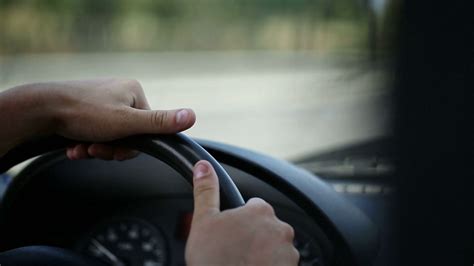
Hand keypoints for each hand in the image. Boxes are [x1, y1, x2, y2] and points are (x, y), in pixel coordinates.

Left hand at [0, 79, 194, 158]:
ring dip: (96, 147)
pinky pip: (95, 131)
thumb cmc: (84, 113)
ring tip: (82, 148)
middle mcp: (119, 93)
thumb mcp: (128, 122)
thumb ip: (160, 122)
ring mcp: (102, 100)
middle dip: (110, 148)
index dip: (131, 146)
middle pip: (128, 133)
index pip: (147, 128)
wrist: (41, 109)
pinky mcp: (86, 108)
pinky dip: (86, 142)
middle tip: (95, 150)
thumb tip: (192, 116)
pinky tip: (75, 146)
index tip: (113, 151)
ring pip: (109, 135)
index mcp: (134, 91)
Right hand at [185, 160, 299, 265]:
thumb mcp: (203, 222)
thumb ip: (206, 191)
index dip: (239, 221)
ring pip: (274, 248)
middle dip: (252, 238)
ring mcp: (289, 253)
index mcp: (259, 211)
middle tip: (233, 253)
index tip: (230, 234)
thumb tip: (203, 167)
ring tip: (242, 265)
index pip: (253, 207)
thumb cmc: (215, 262)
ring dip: (262, 255)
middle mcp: (280, 229)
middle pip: (265, 228)